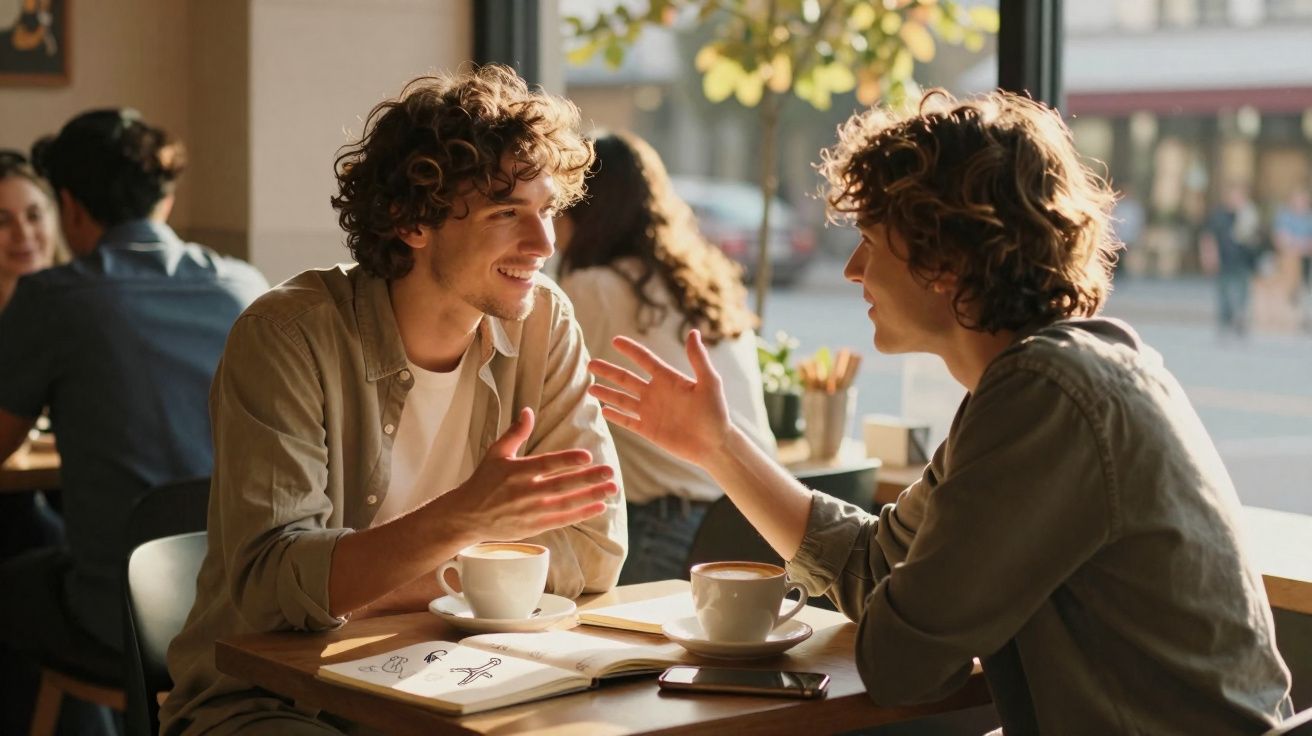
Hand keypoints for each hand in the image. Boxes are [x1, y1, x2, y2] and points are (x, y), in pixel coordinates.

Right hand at [442, 407, 616, 541]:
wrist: (467, 516)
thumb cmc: (483, 481)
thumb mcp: (496, 453)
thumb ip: (515, 433)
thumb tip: (528, 411)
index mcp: (515, 471)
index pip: (545, 465)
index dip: (566, 461)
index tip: (587, 456)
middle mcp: (524, 492)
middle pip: (561, 486)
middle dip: (587, 479)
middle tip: (610, 471)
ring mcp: (530, 512)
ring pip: (565, 504)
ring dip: (590, 497)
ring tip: (612, 489)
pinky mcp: (534, 526)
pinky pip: (562, 520)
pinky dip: (581, 514)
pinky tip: (599, 507)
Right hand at [587, 330, 732, 465]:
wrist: (715, 444)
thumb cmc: (716, 413)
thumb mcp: (709, 383)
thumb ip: (698, 359)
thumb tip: (693, 332)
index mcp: (668, 379)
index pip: (645, 360)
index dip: (630, 350)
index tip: (615, 340)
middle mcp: (656, 393)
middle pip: (626, 379)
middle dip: (608, 371)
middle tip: (590, 364)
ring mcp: (651, 412)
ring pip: (623, 400)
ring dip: (606, 393)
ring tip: (590, 389)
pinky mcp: (649, 430)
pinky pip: (628, 421)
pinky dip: (615, 416)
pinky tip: (603, 410)